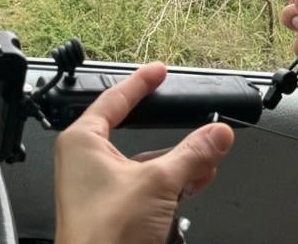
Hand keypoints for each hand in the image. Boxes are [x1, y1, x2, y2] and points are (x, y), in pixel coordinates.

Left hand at [53, 62, 233, 243]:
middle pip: (136, 135)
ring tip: (207, 162)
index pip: (113, 99)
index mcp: (81, 141)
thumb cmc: (102, 232)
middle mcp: (85, 161)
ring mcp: (98, 187)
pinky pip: (145, 187)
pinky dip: (170, 184)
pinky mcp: (112, 210)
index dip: (139, 83)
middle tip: (200, 128)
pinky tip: (194, 183)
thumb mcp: (158, 181)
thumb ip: (192, 154)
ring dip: (177, 164)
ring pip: (145, 164)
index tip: (157, 71)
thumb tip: (216, 133)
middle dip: (175, 138)